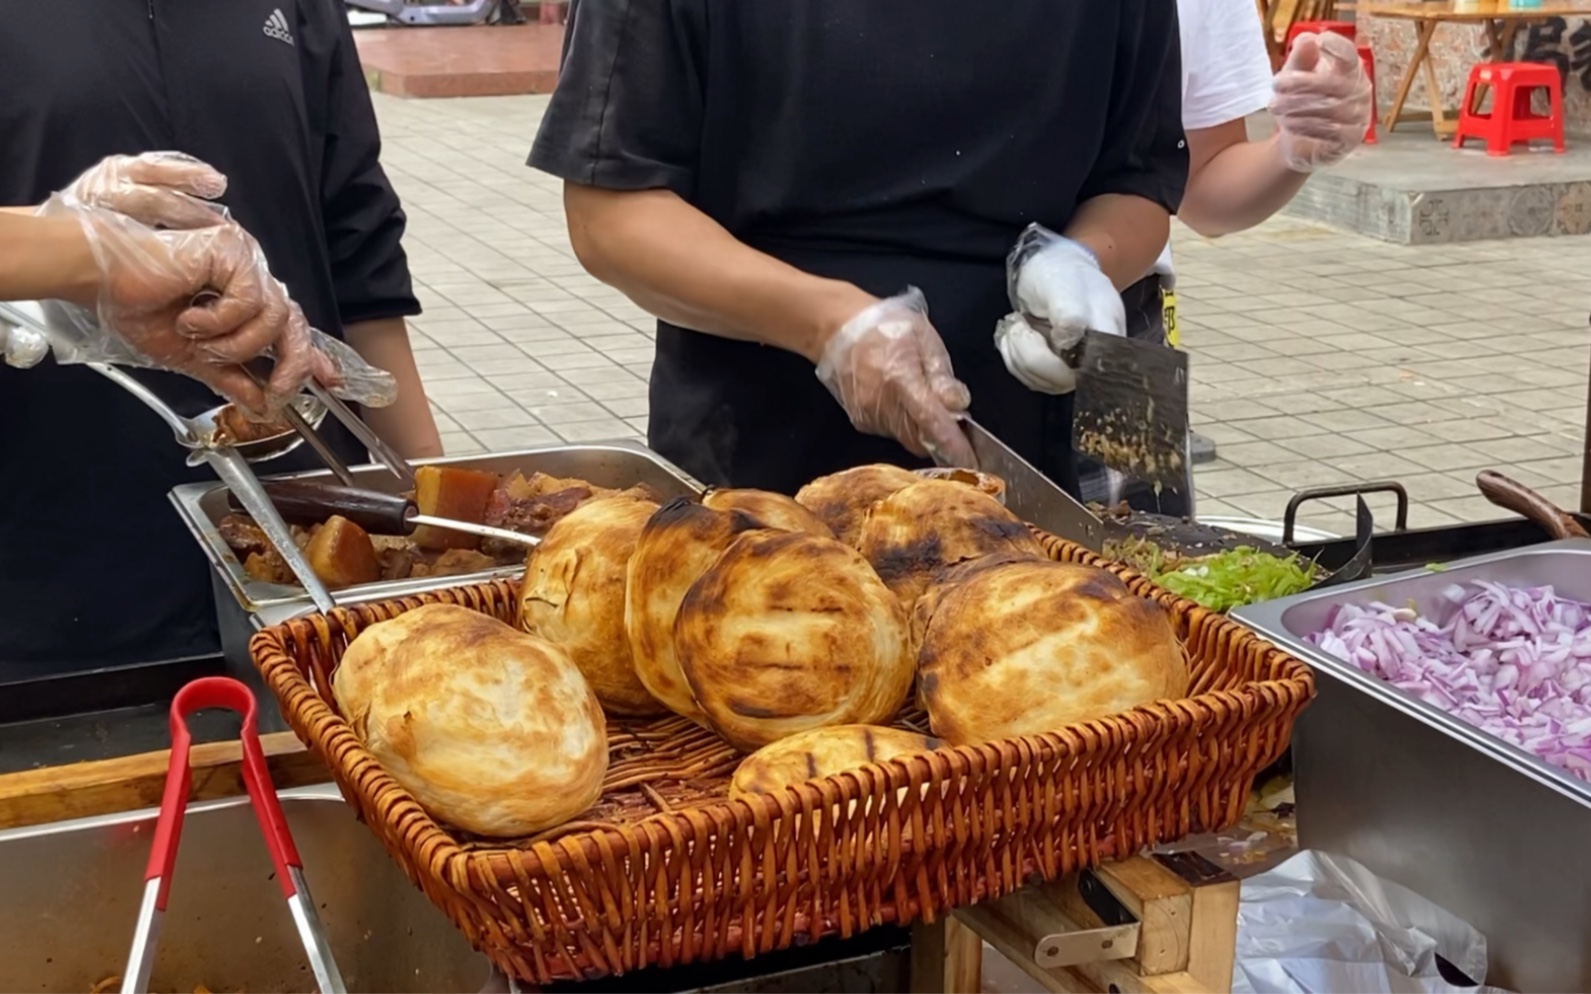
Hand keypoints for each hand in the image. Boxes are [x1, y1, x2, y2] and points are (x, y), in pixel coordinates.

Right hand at [31, 151, 398, 414]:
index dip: (311, 356)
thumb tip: (260, 404)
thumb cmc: (136, 306)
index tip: (330, 382)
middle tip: (275, 392)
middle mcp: (249, 278)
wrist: (99, 279)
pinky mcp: (233, 251)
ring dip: (236, 344)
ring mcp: (244, 261)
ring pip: (273, 319)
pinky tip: (190, 316)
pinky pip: (250, 301)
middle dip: (290, 366)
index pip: (290, 328)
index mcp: (242, 301)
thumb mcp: (190, 356)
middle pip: (294, 324)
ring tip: (198, 339)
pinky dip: (220, 320)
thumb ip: (230, 377)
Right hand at [815, 288, 976, 467]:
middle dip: (941, 439)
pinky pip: (891, 432)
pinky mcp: (860, 421)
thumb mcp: (923, 339)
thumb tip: (958, 404)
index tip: (972, 460)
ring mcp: (867, 416)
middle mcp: (881, 405)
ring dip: (923, 431)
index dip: (953, 444)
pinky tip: (904, 402)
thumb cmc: (886, 327)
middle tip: (956, 424)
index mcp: (900, 380)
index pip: (931, 422)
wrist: (838, 328)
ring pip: (906, 438)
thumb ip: (941, 375)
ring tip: (927, 404)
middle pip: (920, 439)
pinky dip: (905, 424)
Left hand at [1000, 225, 1123, 392]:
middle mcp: (1094, 359)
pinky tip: (1015, 333)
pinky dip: (1013, 355)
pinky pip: (1028, 377)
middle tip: (1019, 322)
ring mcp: (1073, 368)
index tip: (1043, 332)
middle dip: (1029, 354)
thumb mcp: (1064, 288)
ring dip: (1016, 353)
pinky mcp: (1053, 371)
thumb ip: (1070, 315)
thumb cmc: (1062, 274)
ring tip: (1017, 323)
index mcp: (1107, 336)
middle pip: (1060, 380)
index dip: (1057, 362)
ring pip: (1039, 382)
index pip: (1088, 370)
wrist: (1051, 268)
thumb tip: (1070, 343)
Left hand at [1270, 32, 1372, 172]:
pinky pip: (1331, 132)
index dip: (1337, 47)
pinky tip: (1288, 125)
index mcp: (1350, 70)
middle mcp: (1360, 90)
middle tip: (1275, 84)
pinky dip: (1306, 127)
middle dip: (1302, 83)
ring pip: (1331, 109)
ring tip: (1274, 106)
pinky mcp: (1351, 138)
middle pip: (1335, 84)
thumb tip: (1306, 39)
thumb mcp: (1296, 76)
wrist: (1299, 140)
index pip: (1350, 55)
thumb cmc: (1301, 101)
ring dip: (1298, 107)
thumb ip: (1301, 58)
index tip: (1320, 40)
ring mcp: (1359, 115)